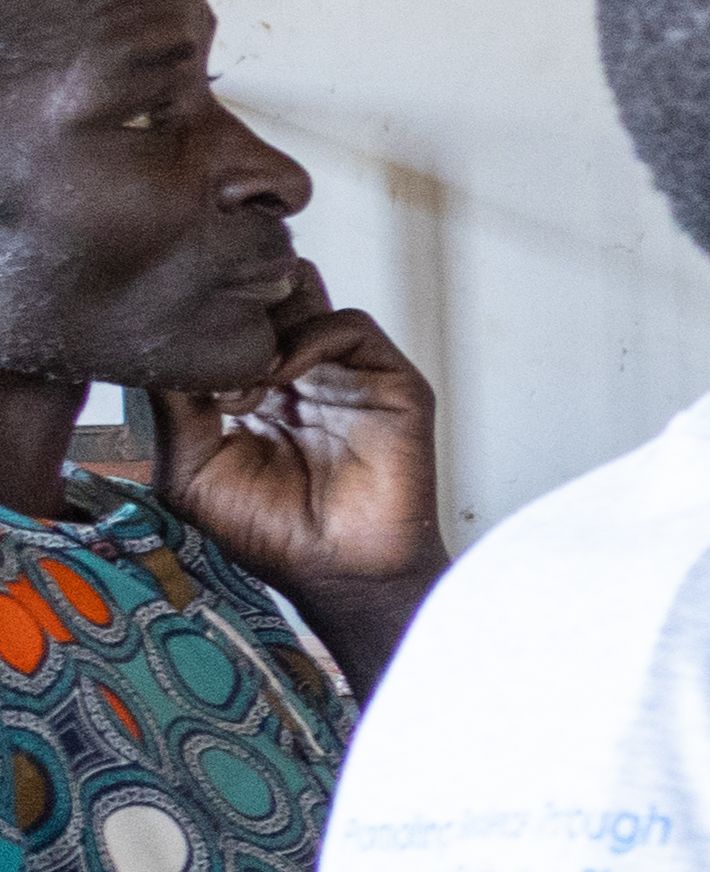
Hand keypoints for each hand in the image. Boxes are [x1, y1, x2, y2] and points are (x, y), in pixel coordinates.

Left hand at [151, 299, 439, 620]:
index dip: (200, 330)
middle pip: (269, 300)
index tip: (176, 363)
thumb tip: (156, 351)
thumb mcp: (191, 468)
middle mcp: (304, 376)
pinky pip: (350, 327)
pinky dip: (308, 338)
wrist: (339, 571)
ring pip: (307, 300)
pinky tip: (279, 376)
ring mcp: (348, 375)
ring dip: (269, 328)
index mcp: (259, 393)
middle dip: (236, 315)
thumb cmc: (273, 535)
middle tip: (211, 351)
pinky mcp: (390, 381)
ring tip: (246, 377)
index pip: (231, 327)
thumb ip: (174, 408)